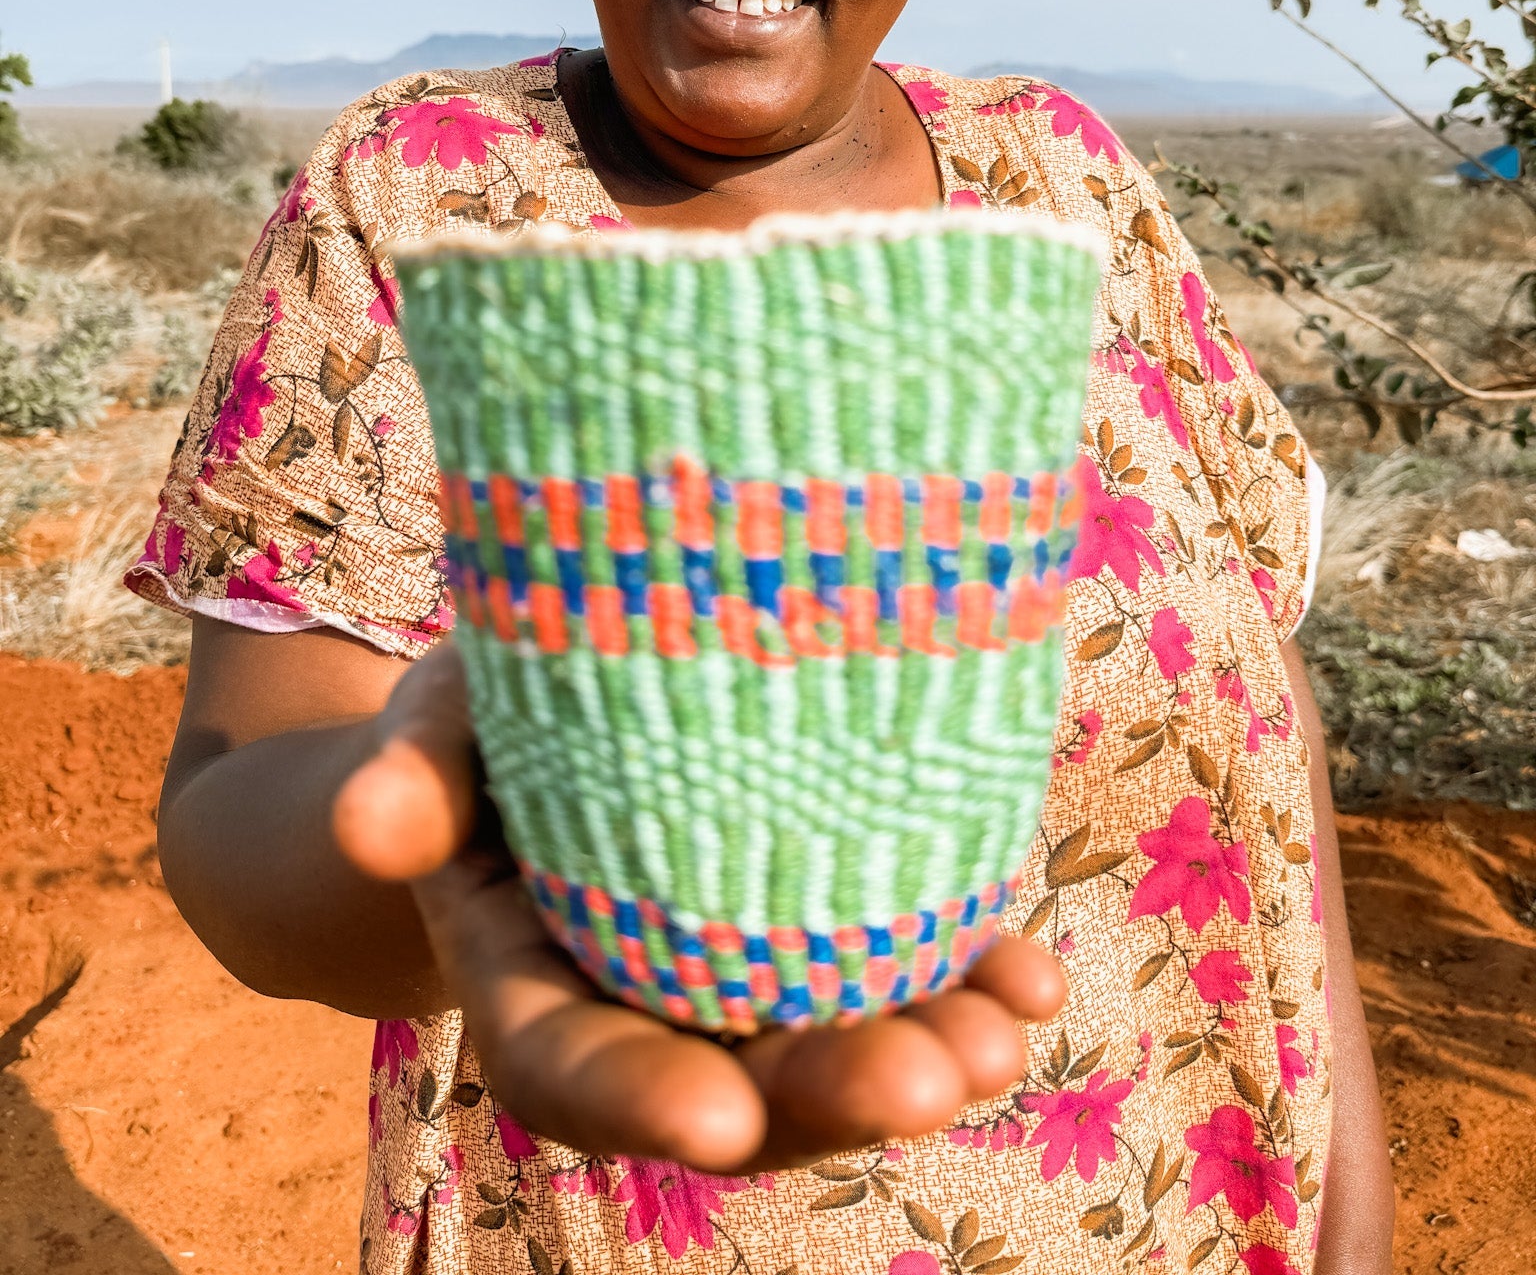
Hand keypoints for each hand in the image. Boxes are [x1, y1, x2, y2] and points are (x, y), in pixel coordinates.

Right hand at [333, 639, 1066, 1171]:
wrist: (560, 696)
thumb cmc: (483, 714)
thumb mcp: (439, 720)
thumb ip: (415, 774)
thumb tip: (374, 828)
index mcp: (527, 978)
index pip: (571, 1064)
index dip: (642, 1099)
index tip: (720, 1121)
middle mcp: (641, 1001)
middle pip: (731, 1080)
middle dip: (827, 1093)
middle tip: (926, 1077)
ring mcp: (739, 974)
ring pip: (827, 1043)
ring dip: (920, 1050)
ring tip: (999, 1030)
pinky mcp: (820, 924)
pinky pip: (895, 968)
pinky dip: (966, 978)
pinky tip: (1029, 975)